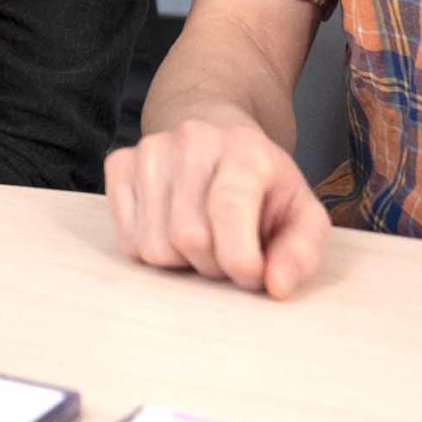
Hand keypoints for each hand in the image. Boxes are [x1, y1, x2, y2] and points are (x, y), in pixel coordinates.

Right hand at [104, 118, 329, 298]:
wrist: (217, 135)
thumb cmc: (263, 185)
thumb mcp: (302, 214)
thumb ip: (300, 251)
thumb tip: (276, 286)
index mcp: (244, 148)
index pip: (228, 209)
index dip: (240, 259)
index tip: (253, 276)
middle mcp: (191, 141)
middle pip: (188, 238)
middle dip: (213, 265)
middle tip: (228, 254)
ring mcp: (149, 150)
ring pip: (153, 246)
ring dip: (181, 262)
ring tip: (201, 240)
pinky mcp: (119, 164)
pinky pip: (127, 241)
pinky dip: (152, 249)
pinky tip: (171, 229)